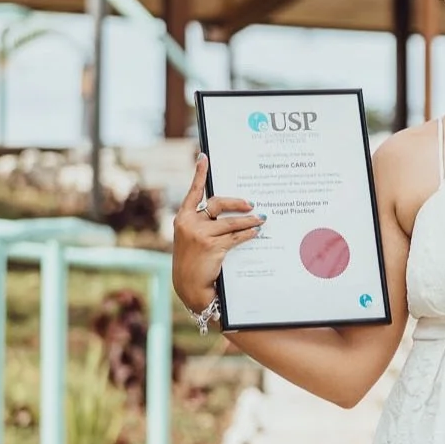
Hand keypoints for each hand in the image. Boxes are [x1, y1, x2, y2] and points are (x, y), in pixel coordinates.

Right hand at [172, 154, 264, 312]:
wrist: (188, 286)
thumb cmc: (194, 262)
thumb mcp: (192, 239)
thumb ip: (204, 224)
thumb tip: (233, 214)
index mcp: (183, 218)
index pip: (193, 192)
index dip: (199, 174)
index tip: (204, 157)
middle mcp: (189, 223)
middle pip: (217, 204)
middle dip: (236, 203)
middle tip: (251, 204)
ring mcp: (199, 235)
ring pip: (230, 223)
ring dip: (249, 221)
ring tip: (261, 219)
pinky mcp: (211, 247)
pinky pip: (235, 237)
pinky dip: (247, 234)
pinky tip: (256, 233)